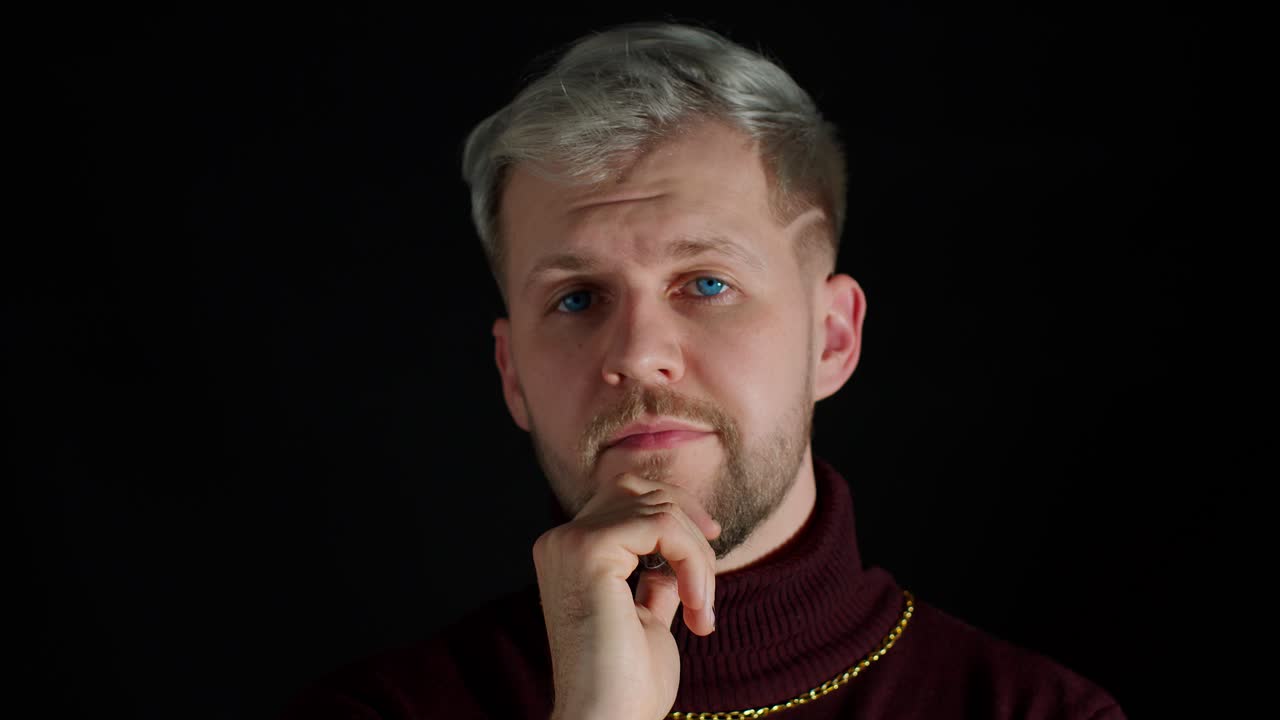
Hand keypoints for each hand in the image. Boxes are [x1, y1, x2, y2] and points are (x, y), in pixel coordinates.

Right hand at [533, 472, 719, 719]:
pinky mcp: (588, 550)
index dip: (674, 510)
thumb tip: (678, 552)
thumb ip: (654, 581)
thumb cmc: (627, 685)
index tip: (711, 544)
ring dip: (697, 556)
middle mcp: (561, 540)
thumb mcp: (647, 618)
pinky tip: (695, 607)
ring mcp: (570, 542)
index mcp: (568, 554)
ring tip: (701, 610)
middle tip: (710, 575)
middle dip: (688, 521)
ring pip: (658, 508)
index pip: (624, 497)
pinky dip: (692, 561)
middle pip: (639, 488)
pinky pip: (662, 526)